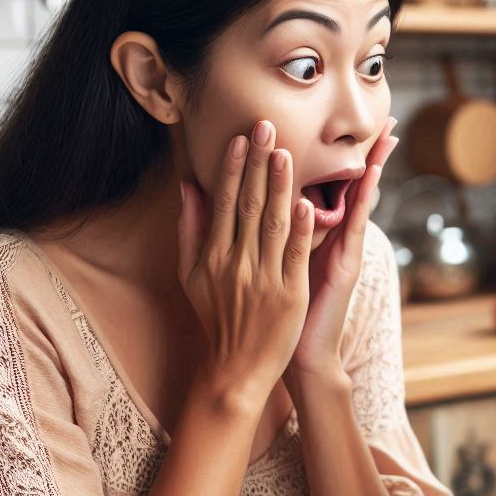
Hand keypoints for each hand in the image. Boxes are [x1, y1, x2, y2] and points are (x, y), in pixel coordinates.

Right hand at [177, 120, 313, 406]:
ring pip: (273, 224)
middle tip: (267, 127)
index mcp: (213, 256)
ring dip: (280, 186)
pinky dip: (301, 229)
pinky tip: (307, 203)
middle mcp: (236, 263)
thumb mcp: (191, 274)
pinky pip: (295, 256)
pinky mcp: (289, 295)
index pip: (225, 202)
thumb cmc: (215, 317)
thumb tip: (189, 186)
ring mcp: (263, 279)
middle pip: (249, 205)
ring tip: (286, 153)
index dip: (235, 168)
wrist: (235, 367)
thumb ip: (191, 228)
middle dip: (258, 164)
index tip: (242, 138)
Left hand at [285, 117, 398, 386]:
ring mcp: (348, 251)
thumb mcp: (283, 265)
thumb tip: (270, 207)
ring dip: (375, 167)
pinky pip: (355, 226)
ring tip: (387, 137)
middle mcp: (340, 240)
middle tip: (387, 120)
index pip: (337, 188)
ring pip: (363, 201)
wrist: (301, 354)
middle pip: (359, 188)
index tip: (358, 129)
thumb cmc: (286, 311)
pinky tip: (369, 176)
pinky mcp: (347, 266)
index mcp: (321, 236)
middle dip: (373, 154)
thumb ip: (281, 236)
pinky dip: (363, 201)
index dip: (348, 159)